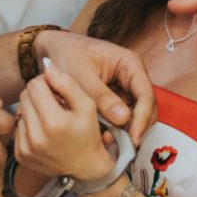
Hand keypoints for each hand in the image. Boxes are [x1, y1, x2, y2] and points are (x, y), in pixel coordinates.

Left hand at [15, 59, 114, 180]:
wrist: (86, 169)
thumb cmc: (89, 134)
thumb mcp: (87, 106)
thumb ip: (67, 83)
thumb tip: (46, 64)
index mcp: (53, 122)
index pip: (35, 85)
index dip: (47, 82)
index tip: (58, 91)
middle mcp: (35, 136)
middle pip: (24, 95)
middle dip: (38, 94)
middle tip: (54, 103)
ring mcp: (25, 147)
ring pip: (19, 110)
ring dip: (33, 109)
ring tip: (50, 117)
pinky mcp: (20, 155)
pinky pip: (17, 127)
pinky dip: (29, 125)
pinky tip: (43, 131)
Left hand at [32, 30, 155, 144]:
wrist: (50, 49)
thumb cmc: (66, 54)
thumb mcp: (82, 76)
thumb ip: (102, 97)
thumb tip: (124, 119)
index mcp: (130, 64)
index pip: (145, 94)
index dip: (142, 118)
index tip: (133, 138)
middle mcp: (132, 76)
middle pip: (145, 107)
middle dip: (136, 127)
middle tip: (124, 146)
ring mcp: (124, 87)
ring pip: (134, 114)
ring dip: (125, 129)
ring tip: (107, 141)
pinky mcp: (115, 98)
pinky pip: (120, 116)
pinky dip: (114, 127)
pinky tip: (102, 136)